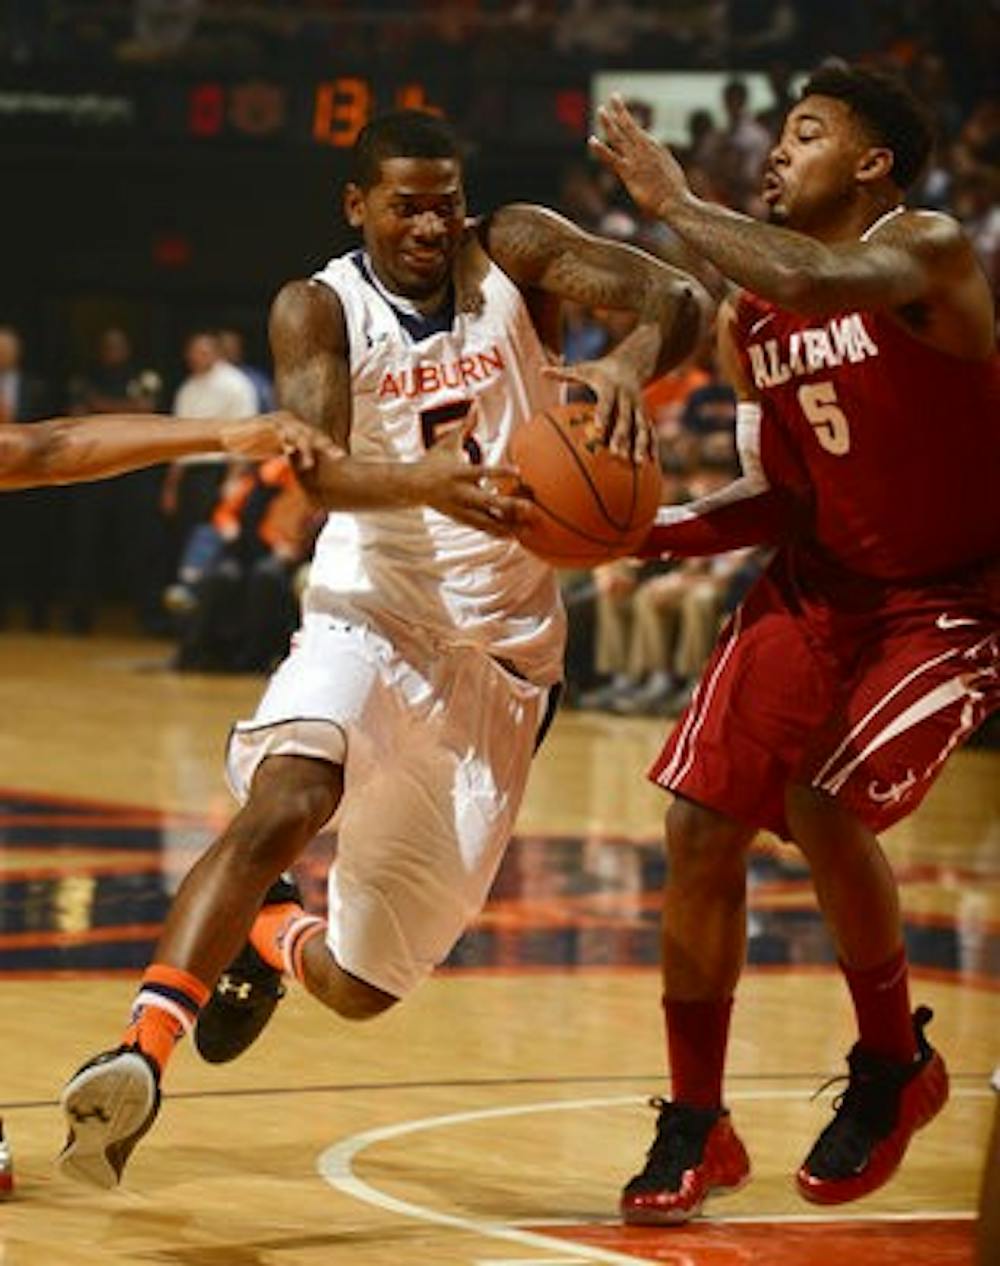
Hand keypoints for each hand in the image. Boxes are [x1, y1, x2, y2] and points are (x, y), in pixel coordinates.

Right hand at [220, 412, 338, 466]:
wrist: (226, 435)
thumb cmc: (251, 444)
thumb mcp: (275, 448)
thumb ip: (289, 453)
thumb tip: (304, 467)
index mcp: (293, 425)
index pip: (315, 436)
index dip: (328, 447)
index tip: (343, 458)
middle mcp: (288, 420)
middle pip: (313, 433)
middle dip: (328, 446)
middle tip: (342, 458)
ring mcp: (278, 421)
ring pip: (301, 434)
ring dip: (311, 448)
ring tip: (316, 463)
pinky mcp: (268, 425)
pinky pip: (284, 436)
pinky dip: (292, 447)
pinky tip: (298, 458)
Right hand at [415, 412, 535, 538]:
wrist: (412, 487)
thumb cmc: (433, 462)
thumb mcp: (447, 443)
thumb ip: (465, 426)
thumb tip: (475, 405)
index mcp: (459, 473)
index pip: (483, 472)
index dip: (500, 472)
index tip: (519, 472)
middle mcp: (461, 493)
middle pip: (488, 501)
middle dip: (508, 506)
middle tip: (529, 508)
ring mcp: (461, 509)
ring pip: (486, 520)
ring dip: (507, 525)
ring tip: (526, 530)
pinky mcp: (461, 519)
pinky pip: (481, 528)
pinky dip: (497, 532)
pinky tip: (513, 537)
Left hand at [543, 358, 653, 463]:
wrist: (630, 364)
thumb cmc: (599, 371)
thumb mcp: (583, 368)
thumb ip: (563, 373)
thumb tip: (541, 371)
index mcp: (610, 387)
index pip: (606, 402)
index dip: (603, 415)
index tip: (598, 429)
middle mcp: (627, 398)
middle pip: (625, 418)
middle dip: (622, 435)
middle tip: (616, 453)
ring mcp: (638, 408)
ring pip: (642, 427)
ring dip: (641, 444)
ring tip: (639, 462)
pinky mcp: (645, 415)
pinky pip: (650, 431)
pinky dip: (652, 446)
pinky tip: (652, 463)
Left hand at [588, 95, 689, 219]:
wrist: (676, 203)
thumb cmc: (676, 194)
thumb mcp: (671, 173)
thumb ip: (661, 164)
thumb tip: (660, 161)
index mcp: (656, 148)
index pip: (640, 133)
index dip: (630, 122)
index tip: (623, 114)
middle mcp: (645, 149)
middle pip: (630, 126)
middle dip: (620, 111)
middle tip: (613, 98)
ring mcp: (636, 159)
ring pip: (619, 136)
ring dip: (609, 123)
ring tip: (601, 110)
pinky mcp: (628, 172)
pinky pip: (611, 158)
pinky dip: (600, 149)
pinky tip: (591, 140)